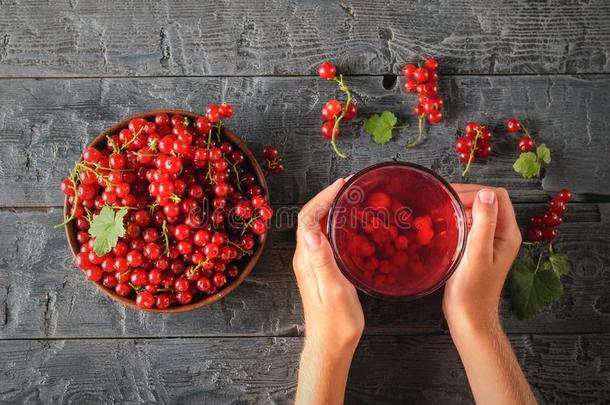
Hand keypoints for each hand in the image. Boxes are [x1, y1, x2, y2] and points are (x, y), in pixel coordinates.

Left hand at [293, 178, 363, 352]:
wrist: (330, 345)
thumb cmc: (336, 322)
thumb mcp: (333, 290)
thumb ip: (322, 261)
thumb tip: (312, 232)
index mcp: (306, 258)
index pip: (308, 218)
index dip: (323, 198)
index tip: (341, 185)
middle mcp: (305, 258)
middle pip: (309, 218)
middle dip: (326, 198)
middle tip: (347, 186)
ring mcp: (310, 264)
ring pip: (315, 227)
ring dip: (328, 209)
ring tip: (348, 198)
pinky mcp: (318, 270)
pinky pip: (322, 238)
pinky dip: (333, 224)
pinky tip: (347, 225)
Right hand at [443, 185, 535, 404]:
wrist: (468, 317)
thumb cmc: (472, 290)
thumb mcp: (477, 254)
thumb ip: (483, 223)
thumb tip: (486, 193)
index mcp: (507, 233)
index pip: (497, 196)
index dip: (476, 192)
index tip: (452, 198)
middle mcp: (501, 234)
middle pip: (487, 201)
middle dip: (466, 196)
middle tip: (441, 200)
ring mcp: (489, 241)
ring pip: (476, 212)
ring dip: (459, 207)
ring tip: (438, 210)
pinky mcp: (476, 248)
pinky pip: (468, 224)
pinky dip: (456, 219)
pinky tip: (441, 224)